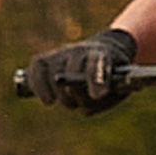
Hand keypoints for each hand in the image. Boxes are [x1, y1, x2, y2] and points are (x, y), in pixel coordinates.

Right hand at [22, 27, 138, 110]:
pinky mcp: (45, 59)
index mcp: (104, 54)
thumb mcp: (119, 87)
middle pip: (72, 71)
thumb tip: (89, 100)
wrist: (101, 54)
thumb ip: (106, 96)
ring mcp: (62, 53)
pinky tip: (49, 100)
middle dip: (77, 94)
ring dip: (61, 95)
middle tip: (80, 104)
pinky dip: (39, 87)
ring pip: (53, 73)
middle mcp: (80, 50)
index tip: (97, 95)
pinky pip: (36, 69)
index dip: (96, 78)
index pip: (98, 62)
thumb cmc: (112, 76)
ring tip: (70, 103)